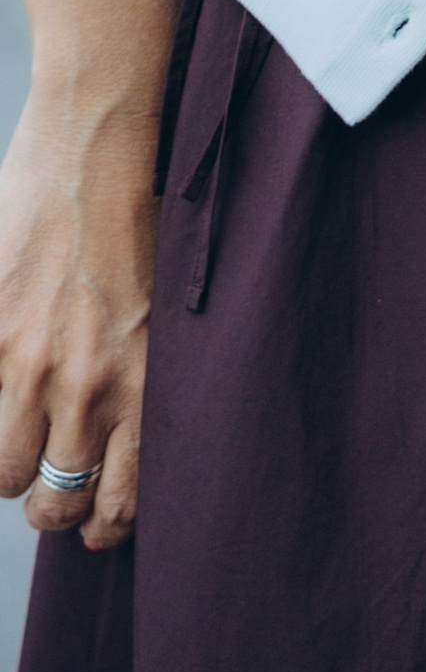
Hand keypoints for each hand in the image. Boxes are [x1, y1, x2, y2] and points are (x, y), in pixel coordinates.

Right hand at [0, 93, 161, 549]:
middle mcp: (87, 384)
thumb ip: (140, 373)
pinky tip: (1, 396)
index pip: (123, 497)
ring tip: (21, 440)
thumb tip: (119, 432)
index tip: (100, 525)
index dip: (106, 525)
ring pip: (4, 472)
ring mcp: (29, 363)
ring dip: (12, 464)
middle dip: (53, 505)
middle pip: (54, 500)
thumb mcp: (163, 304)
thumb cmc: (140, 216)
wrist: (94, 146)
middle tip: (55, 487)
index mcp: (142, 377)